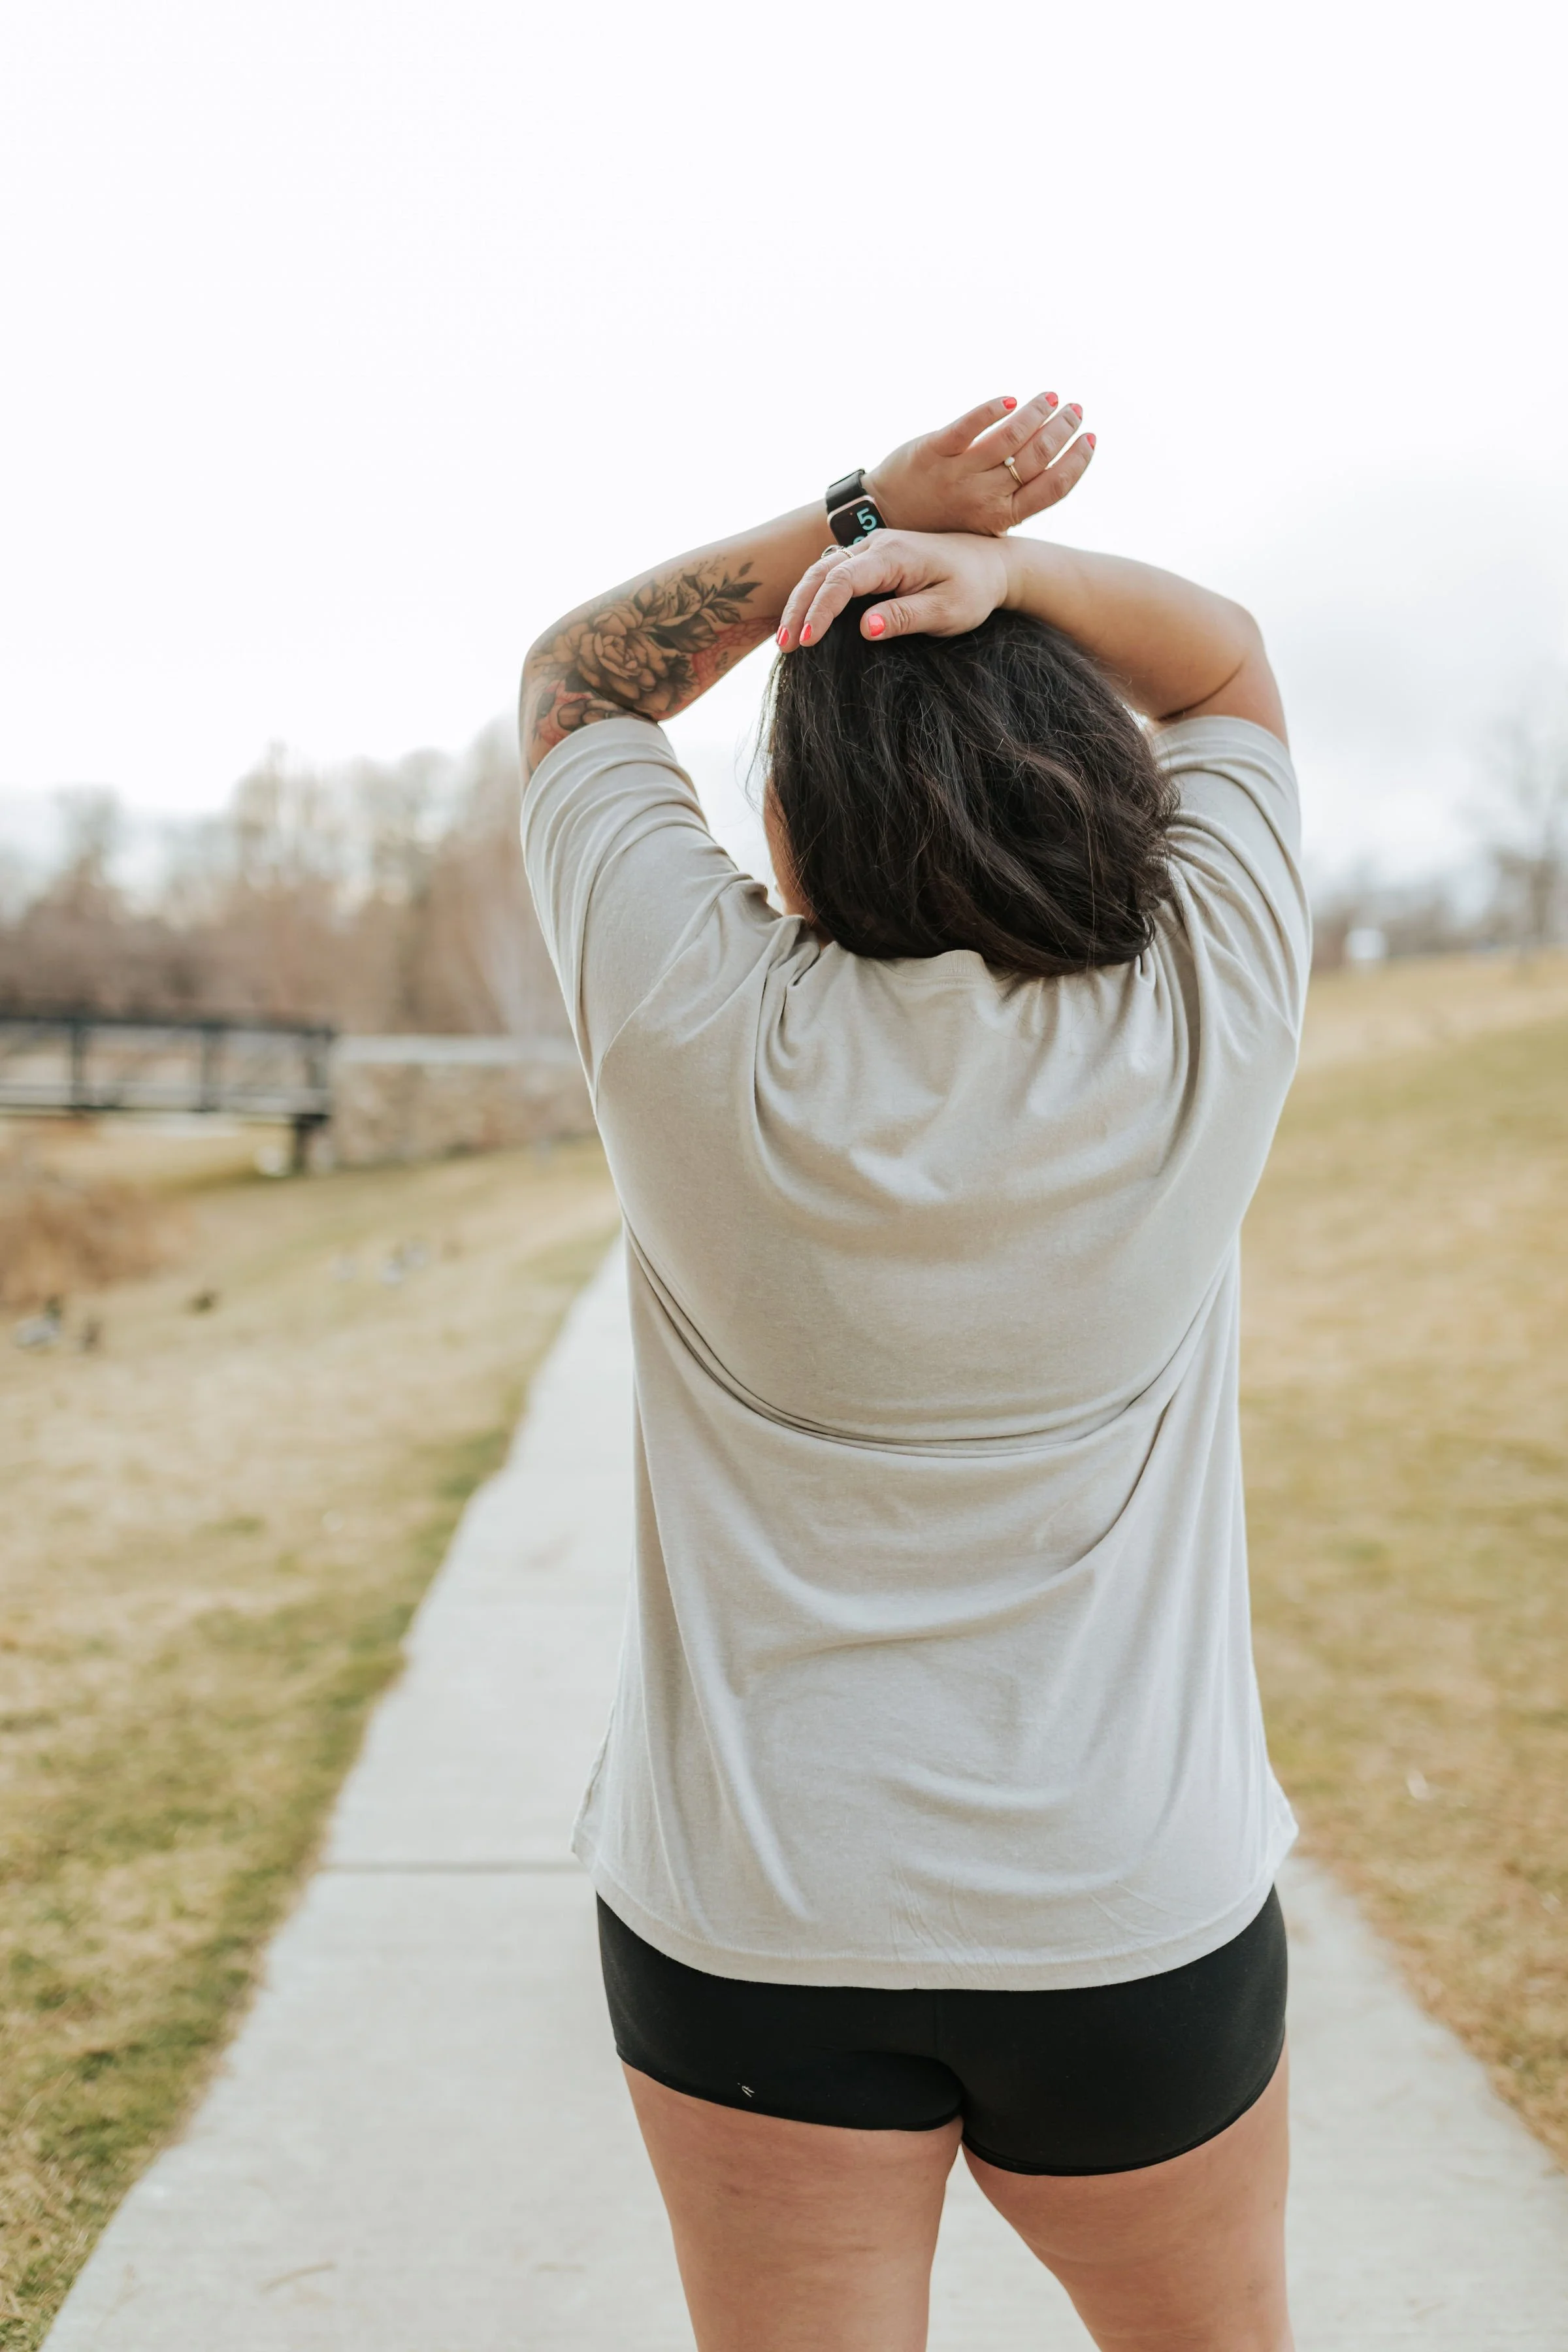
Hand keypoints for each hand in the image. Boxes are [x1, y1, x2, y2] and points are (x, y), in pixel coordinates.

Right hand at [777, 531, 1010, 650]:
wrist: (992, 566)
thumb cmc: (973, 590)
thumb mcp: (947, 610)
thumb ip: (905, 617)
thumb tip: (864, 628)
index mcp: (893, 554)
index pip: (842, 580)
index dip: (819, 611)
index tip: (807, 643)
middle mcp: (877, 544)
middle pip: (821, 571)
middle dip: (798, 608)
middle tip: (784, 646)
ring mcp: (873, 548)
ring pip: (822, 570)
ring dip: (801, 603)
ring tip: (786, 640)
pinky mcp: (873, 559)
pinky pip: (834, 573)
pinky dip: (815, 596)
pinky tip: (805, 622)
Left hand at [866, 390, 1094, 536]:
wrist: (886, 518)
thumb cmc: (941, 520)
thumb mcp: (983, 522)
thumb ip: (1013, 499)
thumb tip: (1048, 468)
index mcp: (1002, 517)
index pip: (1052, 488)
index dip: (1076, 462)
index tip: (1090, 438)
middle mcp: (984, 496)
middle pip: (1036, 458)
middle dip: (1062, 429)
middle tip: (1075, 409)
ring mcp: (959, 473)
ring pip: (1009, 437)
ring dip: (1036, 412)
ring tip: (1050, 397)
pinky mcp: (934, 450)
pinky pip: (968, 425)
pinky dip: (992, 409)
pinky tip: (1010, 399)